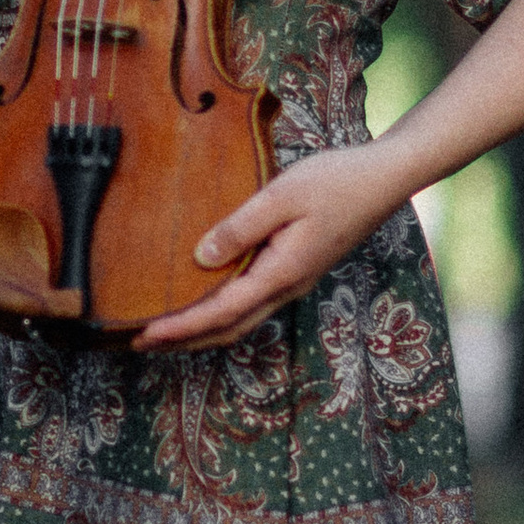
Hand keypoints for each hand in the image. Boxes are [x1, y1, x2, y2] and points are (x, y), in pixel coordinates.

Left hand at [132, 141, 405, 352]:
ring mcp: (293, 281)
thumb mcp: (282, 196)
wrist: (383, 179)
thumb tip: (200, 257)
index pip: (221, 312)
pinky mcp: (295, 269)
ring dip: (201, 330)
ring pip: (241, 319)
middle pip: (228, 328)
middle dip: (183, 340)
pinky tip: (205, 302)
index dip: (181, 326)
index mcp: (281, 273)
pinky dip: (221, 312)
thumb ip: (240, 227)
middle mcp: (287, 287)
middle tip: (139, 343)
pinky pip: (251, 302)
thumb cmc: (336, 182)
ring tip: (165, 331)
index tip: (144, 334)